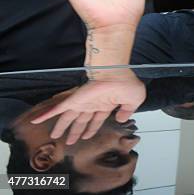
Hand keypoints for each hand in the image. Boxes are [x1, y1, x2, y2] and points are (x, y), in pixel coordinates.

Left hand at [31, 71, 145, 144]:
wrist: (116, 74)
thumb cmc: (126, 84)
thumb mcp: (135, 100)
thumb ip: (128, 111)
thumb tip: (121, 119)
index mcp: (106, 104)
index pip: (96, 119)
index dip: (92, 128)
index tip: (87, 135)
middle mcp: (92, 104)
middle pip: (81, 121)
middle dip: (76, 131)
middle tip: (69, 141)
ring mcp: (82, 102)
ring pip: (68, 118)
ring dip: (61, 127)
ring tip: (54, 136)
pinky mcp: (74, 100)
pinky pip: (57, 108)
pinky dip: (46, 114)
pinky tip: (36, 120)